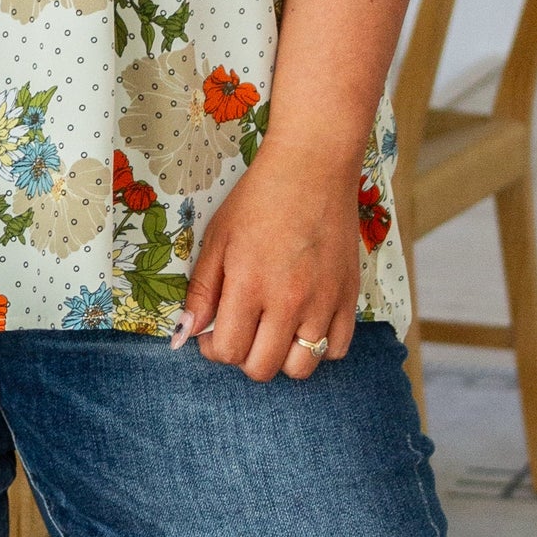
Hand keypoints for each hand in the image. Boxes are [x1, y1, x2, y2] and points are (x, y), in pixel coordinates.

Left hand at [170, 139, 360, 381]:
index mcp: (249, 285)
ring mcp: (323, 302)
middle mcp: (288, 301)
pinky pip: (337, 349)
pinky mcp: (349, 296)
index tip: (214, 332)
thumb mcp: (218, 239)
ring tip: (274, 331)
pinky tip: (304, 324)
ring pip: (301, 367)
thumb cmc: (258, 200)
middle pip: (262, 368)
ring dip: (281, 358)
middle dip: (244, 358)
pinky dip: (319, 347)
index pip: (228, 351)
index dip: (214, 349)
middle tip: (242, 331)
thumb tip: (187, 334)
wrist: (312, 169)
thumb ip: (201, 291)